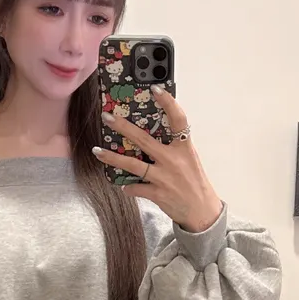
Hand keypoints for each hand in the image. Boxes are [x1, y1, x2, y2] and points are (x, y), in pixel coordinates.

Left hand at [94, 89, 223, 234]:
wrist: (201, 211)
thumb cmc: (194, 181)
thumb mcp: (189, 158)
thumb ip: (173, 145)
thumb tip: (152, 130)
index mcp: (184, 147)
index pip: (178, 119)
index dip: (168, 102)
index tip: (155, 88)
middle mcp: (173, 160)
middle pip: (144, 140)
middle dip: (123, 127)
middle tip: (107, 117)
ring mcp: (164, 178)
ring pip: (133, 165)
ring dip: (113, 158)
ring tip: (97, 151)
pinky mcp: (158, 194)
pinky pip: (136, 188)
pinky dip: (128, 187)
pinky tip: (123, 185)